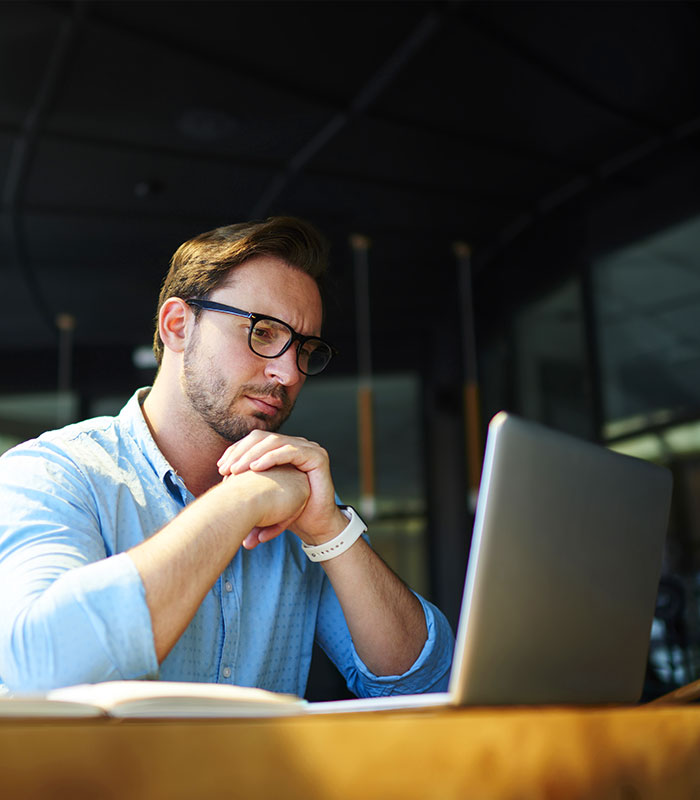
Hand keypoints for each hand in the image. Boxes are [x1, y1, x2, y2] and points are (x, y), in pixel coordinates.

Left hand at [218, 431, 345, 544]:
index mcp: (281, 449)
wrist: (315, 526)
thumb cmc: (289, 512)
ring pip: (273, 441)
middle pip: (260, 438)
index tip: (220, 468)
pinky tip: (255, 467)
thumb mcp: (262, 499)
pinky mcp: (317, 456)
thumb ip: (244, 493)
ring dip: (251, 454)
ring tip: (235, 470)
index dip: (235, 450)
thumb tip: (217, 494)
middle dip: (240, 452)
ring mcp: (307, 448)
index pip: (253, 441)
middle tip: (224, 470)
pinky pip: (290, 451)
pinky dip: (271, 457)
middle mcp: (294, 445)